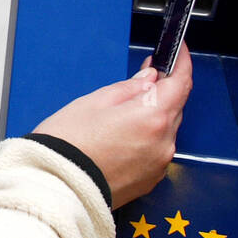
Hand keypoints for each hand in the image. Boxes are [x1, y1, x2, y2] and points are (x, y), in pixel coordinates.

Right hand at [31, 45, 192, 208]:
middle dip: (162, 93)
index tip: (178, 52)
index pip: (181, 82)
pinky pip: (155, 152)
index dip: (182, 63)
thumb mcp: (94, 101)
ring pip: (164, 131)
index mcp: (152, 116)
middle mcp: (163, 142)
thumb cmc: (68, 143)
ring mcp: (158, 164)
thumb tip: (150, 80)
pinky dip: (144, 141)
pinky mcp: (150, 181)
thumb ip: (129, 88)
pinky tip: (119, 141)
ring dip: (151, 119)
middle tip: (141, 83)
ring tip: (118, 119)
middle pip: (174, 107)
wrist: (55, 185)